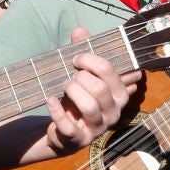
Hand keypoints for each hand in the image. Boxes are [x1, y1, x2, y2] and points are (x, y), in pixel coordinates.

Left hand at [44, 30, 140, 152]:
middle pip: (100, 89)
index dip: (90, 60)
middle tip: (70, 76)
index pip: (110, 71)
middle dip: (80, 77)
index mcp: (119, 94)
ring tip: (64, 87)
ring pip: (89, 107)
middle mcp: (113, 112)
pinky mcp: (78, 140)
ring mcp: (97, 128)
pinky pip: (68, 126)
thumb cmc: (77, 98)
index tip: (76, 58)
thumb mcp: (82, 76)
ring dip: (72, 91)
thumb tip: (80, 30)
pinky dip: (57, 111)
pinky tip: (50, 100)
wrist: (63, 131)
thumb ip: (82, 52)